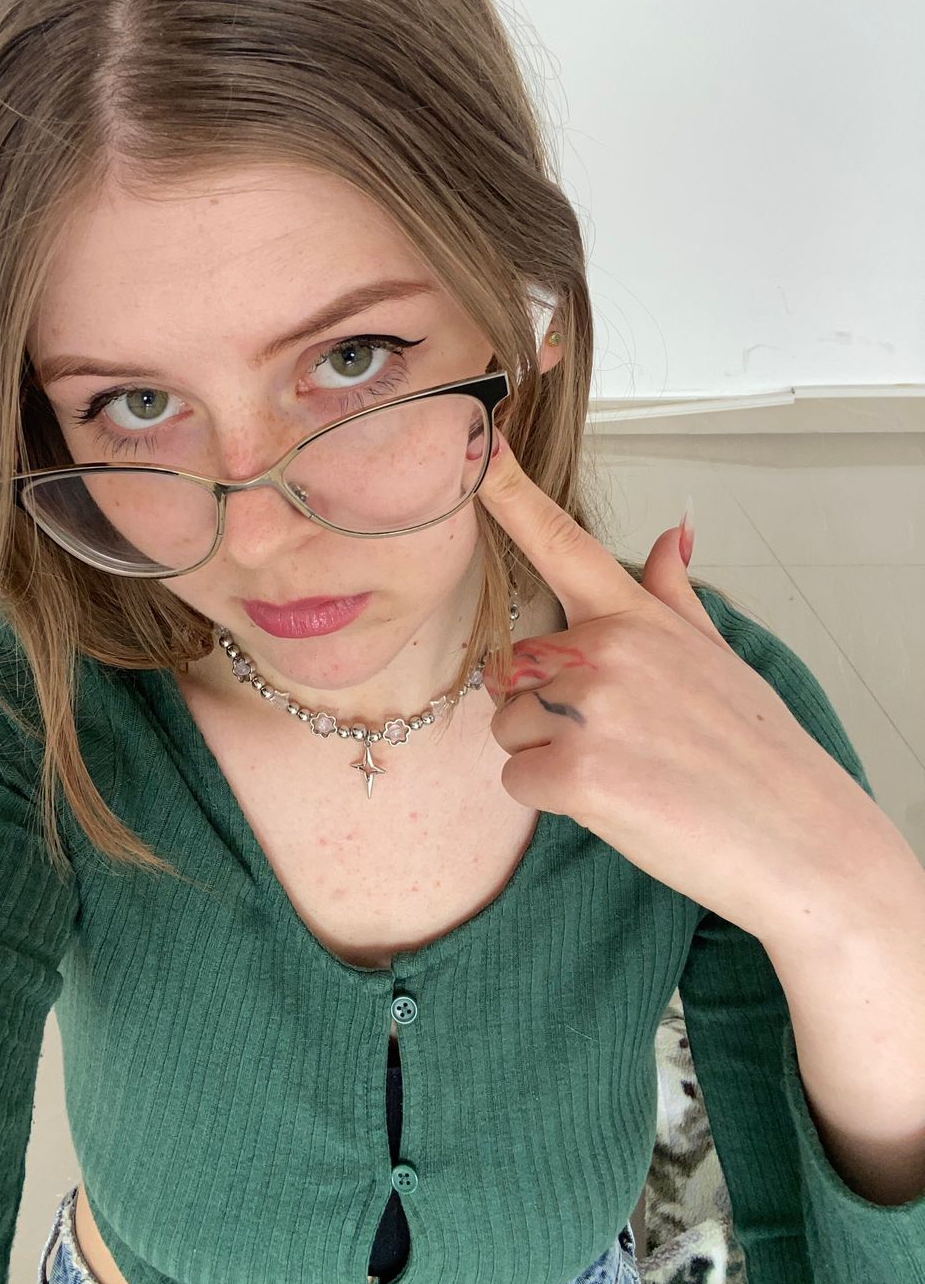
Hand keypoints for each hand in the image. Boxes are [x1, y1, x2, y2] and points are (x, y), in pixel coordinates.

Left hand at [473, 434, 883, 940]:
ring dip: (547, 759)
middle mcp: (607, 650)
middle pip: (514, 670)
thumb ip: (673, 596)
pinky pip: (516, 781)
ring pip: (508, 729)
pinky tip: (617, 805)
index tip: (480, 442)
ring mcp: (589, 708)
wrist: (803, 841)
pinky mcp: (574, 771)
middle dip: (544, 711)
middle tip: (621, 742)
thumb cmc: (759, 753)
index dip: (510, 493)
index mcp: (638, 618)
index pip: (563, 542)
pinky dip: (552, 801)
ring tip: (626, 774)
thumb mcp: (719, 658)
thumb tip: (673, 533)